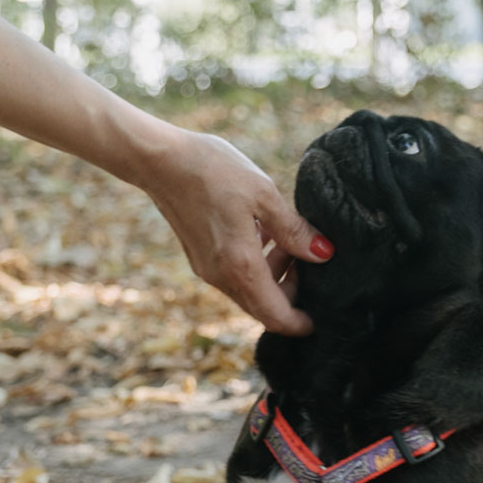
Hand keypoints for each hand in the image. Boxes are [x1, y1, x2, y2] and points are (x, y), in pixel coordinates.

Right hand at [136, 129, 331, 335]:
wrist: (159, 159)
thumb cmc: (212, 170)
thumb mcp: (263, 195)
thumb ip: (294, 230)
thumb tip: (323, 254)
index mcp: (240, 267)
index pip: (276, 317)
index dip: (301, 323)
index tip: (322, 313)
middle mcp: (221, 277)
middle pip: (265, 307)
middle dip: (292, 292)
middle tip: (308, 256)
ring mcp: (208, 269)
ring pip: (250, 289)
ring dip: (274, 274)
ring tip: (288, 237)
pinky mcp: (200, 257)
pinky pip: (235, 274)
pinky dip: (256, 263)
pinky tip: (264, 231)